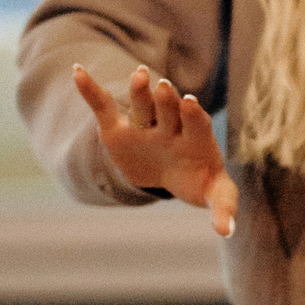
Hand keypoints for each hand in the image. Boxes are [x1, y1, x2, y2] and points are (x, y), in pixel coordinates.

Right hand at [71, 63, 238, 237]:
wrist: (171, 173)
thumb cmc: (199, 181)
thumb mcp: (215, 194)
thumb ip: (223, 208)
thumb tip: (226, 231)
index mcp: (196, 139)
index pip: (196, 122)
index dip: (192, 114)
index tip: (190, 103)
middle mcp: (172, 126)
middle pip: (169, 109)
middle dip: (166, 99)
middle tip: (164, 87)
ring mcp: (146, 125)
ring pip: (143, 105)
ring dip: (140, 90)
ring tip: (139, 75)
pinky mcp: (120, 130)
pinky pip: (104, 107)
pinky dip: (90, 90)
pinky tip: (78, 72)